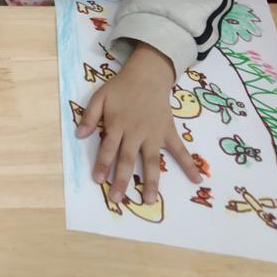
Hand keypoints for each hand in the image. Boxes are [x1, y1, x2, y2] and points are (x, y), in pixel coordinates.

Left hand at [77, 42, 200, 203]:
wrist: (147, 75)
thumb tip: (79, 135)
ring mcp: (154, 134)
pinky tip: (197, 180)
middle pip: (128, 159)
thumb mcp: (100, 97)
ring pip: (152, 161)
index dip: (102, 164)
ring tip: (150, 201)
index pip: (108, 148)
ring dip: (152, 181)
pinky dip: (189, 164)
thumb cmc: (121, 88)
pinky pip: (180, 150)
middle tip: (117, 199)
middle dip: (122, 180)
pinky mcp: (168, 132)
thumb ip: (89, 116)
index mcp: (117, 124)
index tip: (98, 180)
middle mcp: (136, 132)